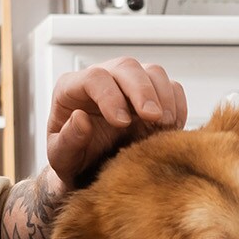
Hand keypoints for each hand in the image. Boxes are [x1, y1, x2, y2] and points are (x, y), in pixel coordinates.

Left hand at [47, 58, 188, 188]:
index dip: (110, 96)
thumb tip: (80, 118)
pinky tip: (171, 128)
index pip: (94, 77)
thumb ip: (67, 140)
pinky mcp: (151, 95)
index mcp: (72, 88)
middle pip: (127, 67)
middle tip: (154, 119)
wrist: (92, 172)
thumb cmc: (73, 160)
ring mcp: (129, 85)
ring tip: (164, 125)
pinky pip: (172, 88)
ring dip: (163, 97)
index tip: (121, 123)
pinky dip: (177, 106)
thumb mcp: (61, 158)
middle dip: (143, 91)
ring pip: (153, 72)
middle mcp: (103, 79)